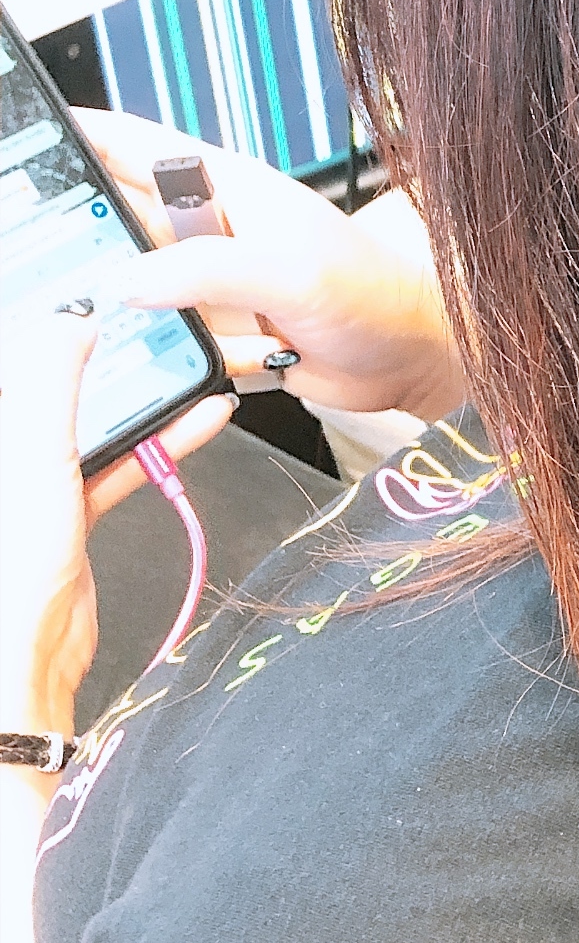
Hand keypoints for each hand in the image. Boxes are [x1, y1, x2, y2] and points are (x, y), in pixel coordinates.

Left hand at [0, 315, 232, 788]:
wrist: (25, 659)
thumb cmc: (11, 570)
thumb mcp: (38, 456)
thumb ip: (54, 385)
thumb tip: (70, 320)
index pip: (18, 360)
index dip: (47, 320)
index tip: (89, 284)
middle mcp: (9, 454)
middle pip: (55, 386)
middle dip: (106, 355)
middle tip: (150, 318)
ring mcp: (34, 484)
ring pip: (92, 421)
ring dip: (144, 399)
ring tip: (189, 370)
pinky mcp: (67, 514)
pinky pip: (117, 461)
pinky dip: (157, 443)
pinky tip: (195, 423)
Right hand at [78, 112, 465, 421]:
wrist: (415, 353)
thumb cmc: (373, 288)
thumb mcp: (285, 266)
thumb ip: (203, 268)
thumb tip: (126, 281)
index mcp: (223, 186)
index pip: (132, 144)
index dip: (78, 136)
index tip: (27, 138)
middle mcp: (208, 230)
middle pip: (118, 222)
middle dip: (90, 243)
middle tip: (60, 269)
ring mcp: (211, 282)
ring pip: (135, 291)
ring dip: (136, 313)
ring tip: (146, 323)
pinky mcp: (219, 331)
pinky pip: (168, 342)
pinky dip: (175, 355)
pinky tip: (202, 359)